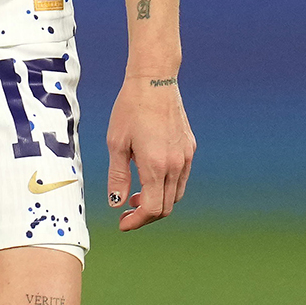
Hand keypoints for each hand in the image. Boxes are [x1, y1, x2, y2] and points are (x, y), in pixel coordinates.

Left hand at [104, 74, 193, 231]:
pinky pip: (181, 177)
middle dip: (146, 214)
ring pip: (176, 194)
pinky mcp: (189, 147)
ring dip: (158, 201)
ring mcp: (185, 156)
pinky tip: (150, 176)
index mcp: (155, 165)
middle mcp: (175, 164)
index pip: (152, 208)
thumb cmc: (130, 109)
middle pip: (166, 206)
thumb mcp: (116, 144)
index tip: (122, 223)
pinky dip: (166, 186)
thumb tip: (117, 203)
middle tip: (126, 212)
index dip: (137, 221)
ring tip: (136, 195)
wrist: (154, 81)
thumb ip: (118, 177)